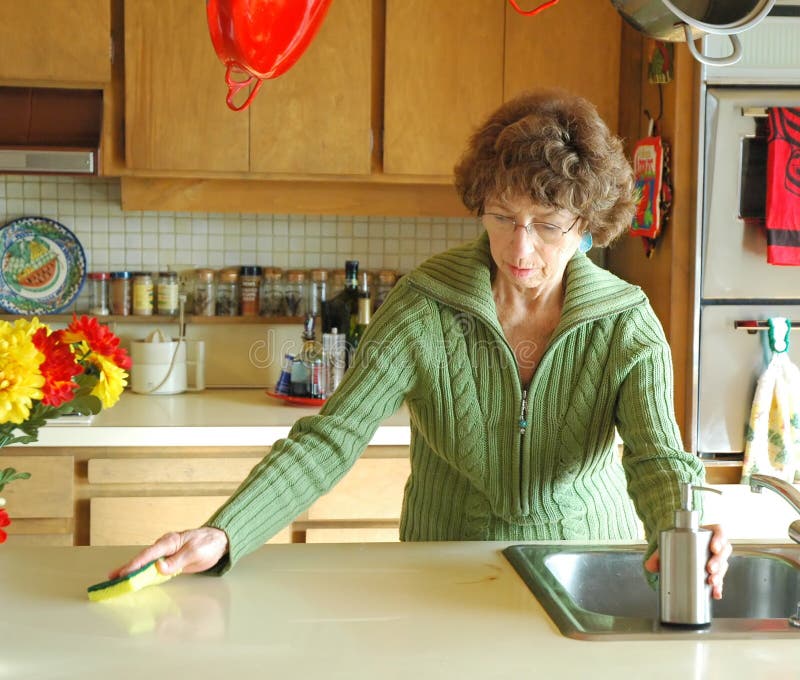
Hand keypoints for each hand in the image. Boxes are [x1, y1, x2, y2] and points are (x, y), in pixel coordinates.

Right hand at [108, 527, 229, 579]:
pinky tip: (135, 579)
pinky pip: (154, 566)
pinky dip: (143, 573)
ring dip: (133, 571)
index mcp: (170, 542)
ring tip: (117, 580)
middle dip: (127, 568)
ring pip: (146, 563)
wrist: (220, 540)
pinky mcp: (170, 560)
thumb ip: (178, 560)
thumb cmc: (208, 544)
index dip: (135, 564)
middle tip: (111, 578)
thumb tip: (159, 568)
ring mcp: (166, 553)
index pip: (149, 554)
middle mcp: (165, 546)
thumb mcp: (196, 552)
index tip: (123, 573)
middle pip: (143, 558)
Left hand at [644, 523, 730, 598]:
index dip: (720, 538)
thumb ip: (657, 554)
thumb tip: (649, 566)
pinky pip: (721, 579)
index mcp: (705, 533)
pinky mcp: (715, 573)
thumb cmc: (674, 544)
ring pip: (724, 565)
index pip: (719, 531)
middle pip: (724, 550)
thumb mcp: (666, 545)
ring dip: (720, 575)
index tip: (714, 547)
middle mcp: (713, 546)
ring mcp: (715, 560)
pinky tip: (715, 593)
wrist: (673, 552)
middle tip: (710, 568)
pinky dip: (718, 587)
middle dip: (718, 561)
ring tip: (711, 582)